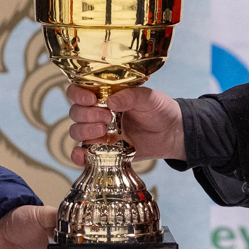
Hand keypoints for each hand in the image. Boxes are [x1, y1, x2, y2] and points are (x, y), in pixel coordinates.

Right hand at [65, 85, 183, 165]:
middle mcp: (97, 113)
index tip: (91, 99)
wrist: (172, 134)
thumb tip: (110, 101)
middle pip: (75, 112)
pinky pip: (84, 156)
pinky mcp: (103, 152)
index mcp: (104, 95)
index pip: (78, 91)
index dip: (78, 94)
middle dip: (87, 115)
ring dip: (85, 131)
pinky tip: (81, 155)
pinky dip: (77, 156)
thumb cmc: (159, 110)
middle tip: (107, 117)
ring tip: (105, 131)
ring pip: (77, 131)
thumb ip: (131, 96)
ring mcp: (99, 133)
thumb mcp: (149, 98)